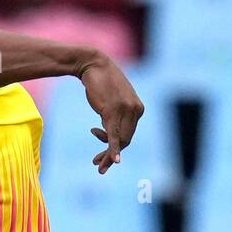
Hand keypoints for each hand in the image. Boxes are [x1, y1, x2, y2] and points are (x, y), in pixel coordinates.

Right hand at [79, 54, 144, 174]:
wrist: (93, 64)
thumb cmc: (101, 82)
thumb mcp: (113, 100)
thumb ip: (118, 116)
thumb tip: (112, 134)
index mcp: (138, 108)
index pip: (129, 135)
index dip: (116, 148)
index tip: (105, 156)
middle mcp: (135, 110)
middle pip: (126, 140)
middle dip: (112, 155)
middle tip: (100, 166)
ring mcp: (125, 110)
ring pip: (120, 140)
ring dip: (108, 155)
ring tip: (96, 163)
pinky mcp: (112, 111)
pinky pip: (113, 135)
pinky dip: (113, 149)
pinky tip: (114, 160)